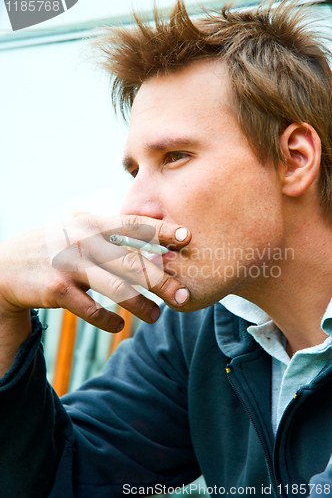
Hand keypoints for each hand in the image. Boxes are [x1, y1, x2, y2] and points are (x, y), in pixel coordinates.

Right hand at [0, 214, 190, 332]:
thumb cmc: (57, 247)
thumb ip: (113, 227)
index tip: (188, 238)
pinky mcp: (58, 290)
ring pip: (117, 289)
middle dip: (162, 281)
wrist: (8, 266)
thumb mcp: (80, 228)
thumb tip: (155, 220)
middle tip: (184, 296)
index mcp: (93, 223)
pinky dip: (109, 321)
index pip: (134, 224)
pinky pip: (92, 310)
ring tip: (156, 317)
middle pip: (132, 262)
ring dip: (141, 306)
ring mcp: (71, 265)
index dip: (162, 230)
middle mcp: (84, 241)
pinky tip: (119, 327)